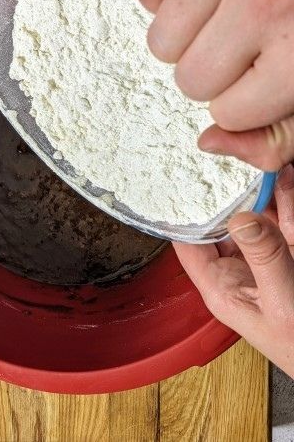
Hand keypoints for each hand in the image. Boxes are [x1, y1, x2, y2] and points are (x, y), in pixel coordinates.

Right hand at [127, 0, 293, 170]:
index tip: (264, 71)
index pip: (229, 113)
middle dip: (214, 67)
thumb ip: (281, 131)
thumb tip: (215, 142)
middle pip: (190, 80)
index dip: (246, 98)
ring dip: (188, 30)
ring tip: (226, 2)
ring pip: (160, 40)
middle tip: (245, 36)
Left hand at [174, 165, 293, 376]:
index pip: (188, 242)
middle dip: (225, 192)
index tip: (180, 181)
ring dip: (258, 190)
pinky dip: (285, 198)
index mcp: (219, 285)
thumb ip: (264, 258)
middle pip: (221, 220)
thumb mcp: (281, 302)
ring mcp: (263, 255)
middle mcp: (236, 266)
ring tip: (259, 164)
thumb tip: (241, 219)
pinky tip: (285, 180)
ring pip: (253, 213)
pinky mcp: (287, 249)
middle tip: (225, 159)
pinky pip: (282, 217)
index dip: (181, 212)